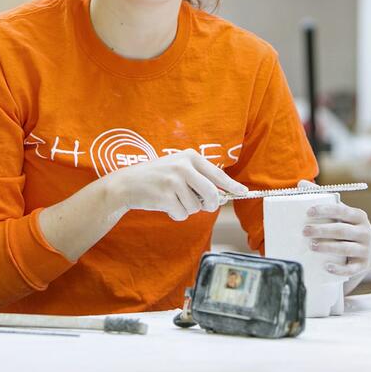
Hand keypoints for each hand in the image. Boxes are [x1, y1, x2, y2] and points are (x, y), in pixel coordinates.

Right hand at [105, 149, 246, 220]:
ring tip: (173, 199)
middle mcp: (183, 166)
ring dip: (187, 209)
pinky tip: (165, 205)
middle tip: (206, 206)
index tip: (243, 192)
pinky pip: (182, 214)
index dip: (232, 185)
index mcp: (190, 157)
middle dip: (210, 205)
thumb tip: (223, 196)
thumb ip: (199, 178)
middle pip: (211, 194)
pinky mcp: (165, 196)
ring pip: (196, 207)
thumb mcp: (178, 168)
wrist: (127, 183)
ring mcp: (174, 181)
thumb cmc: (157, 177)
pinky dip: (177, 214)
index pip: (217, 174)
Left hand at [300, 181, 370, 277]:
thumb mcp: (341, 212)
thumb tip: (301, 183)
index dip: (325, 210)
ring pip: (345, 248)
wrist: (370, 248)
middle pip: (341, 230)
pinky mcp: (362, 265)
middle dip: (322, 230)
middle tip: (304, 231)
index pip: (341, 210)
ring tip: (311, 246)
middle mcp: (364, 232)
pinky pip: (351, 269)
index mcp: (358, 216)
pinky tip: (326, 267)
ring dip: (327, 247)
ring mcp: (365, 249)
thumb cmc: (348, 225)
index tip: (309, 212)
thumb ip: (323, 198)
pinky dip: (339, 269)